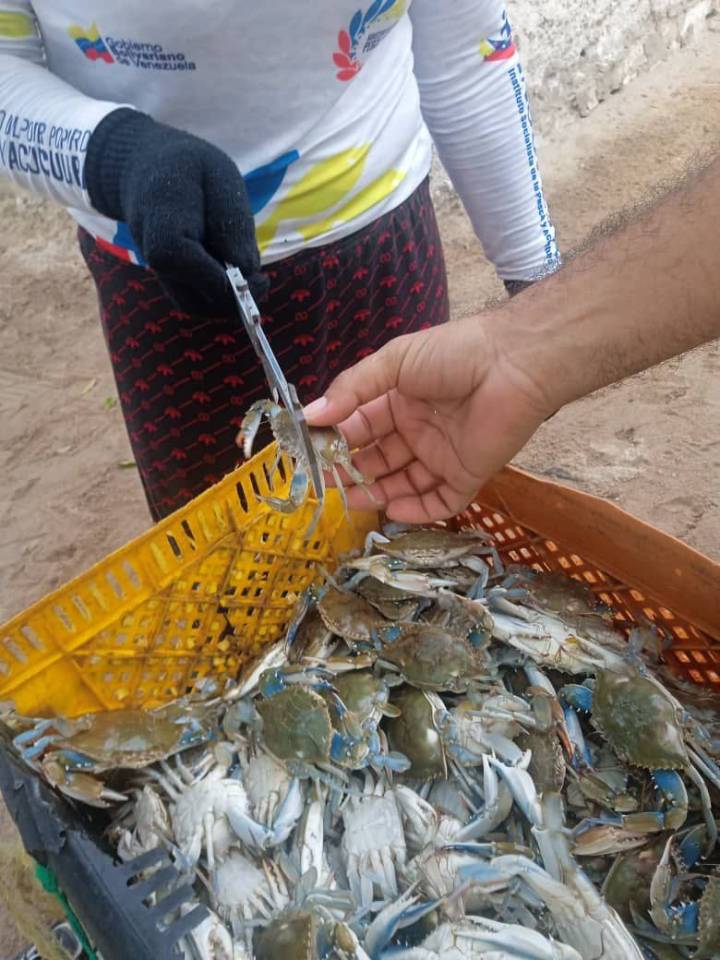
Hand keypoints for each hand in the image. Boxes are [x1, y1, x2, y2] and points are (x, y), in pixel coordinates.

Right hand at [85, 108, 266, 316]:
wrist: (149, 166)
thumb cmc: (190, 168)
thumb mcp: (220, 180)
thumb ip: (233, 224)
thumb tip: (246, 272)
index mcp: (163, 230)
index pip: (196, 273)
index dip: (232, 284)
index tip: (262, 279)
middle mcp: (155, 259)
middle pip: (198, 302)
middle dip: (236, 298)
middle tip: (263, 280)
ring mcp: (160, 272)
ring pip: (199, 306)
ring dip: (230, 298)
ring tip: (249, 270)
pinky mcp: (170, 278)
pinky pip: (197, 299)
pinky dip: (221, 292)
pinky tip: (235, 270)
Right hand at [304, 317, 553, 521]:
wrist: (512, 364)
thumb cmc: (452, 354)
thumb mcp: (394, 361)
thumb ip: (352, 389)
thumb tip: (309, 415)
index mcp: (399, 400)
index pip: (360, 427)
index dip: (336, 440)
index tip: (311, 453)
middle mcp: (418, 430)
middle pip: (378, 459)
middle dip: (352, 472)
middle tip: (326, 483)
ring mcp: (442, 455)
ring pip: (403, 483)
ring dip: (377, 493)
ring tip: (351, 500)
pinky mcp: (467, 475)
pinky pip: (438, 501)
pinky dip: (416, 510)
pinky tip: (392, 510)